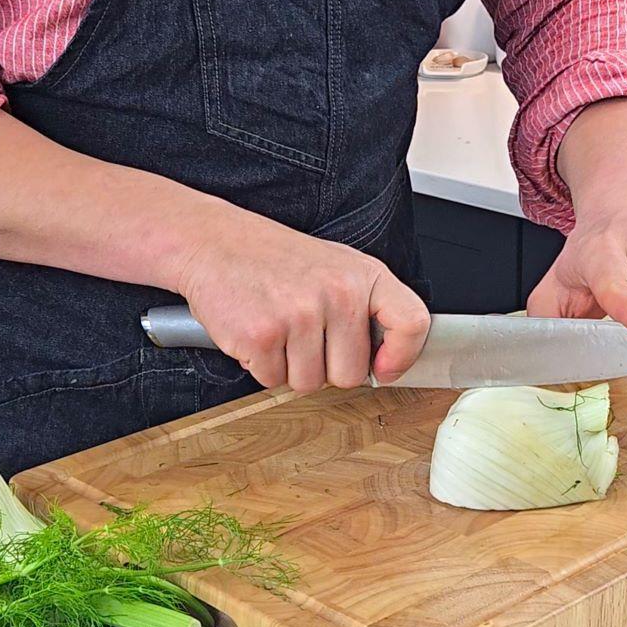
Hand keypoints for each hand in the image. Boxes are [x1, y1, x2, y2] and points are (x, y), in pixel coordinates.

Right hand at [176, 204, 429, 391]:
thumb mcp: (337, 268)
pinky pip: (272, 380)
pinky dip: (261, 365)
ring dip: (290, 367)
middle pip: (351, 374)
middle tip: (304, 335)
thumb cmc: (276, 260)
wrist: (214, 242)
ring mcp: (299, 315)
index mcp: (364, 275)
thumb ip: (368, 307)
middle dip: (326, 367)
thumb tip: (388, 361)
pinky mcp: (262, 336)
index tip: (385, 368)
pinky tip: (257, 332)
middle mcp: (337, 293)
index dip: (402, 356)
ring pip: (310, 383)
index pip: (412, 323)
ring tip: (279, 329)